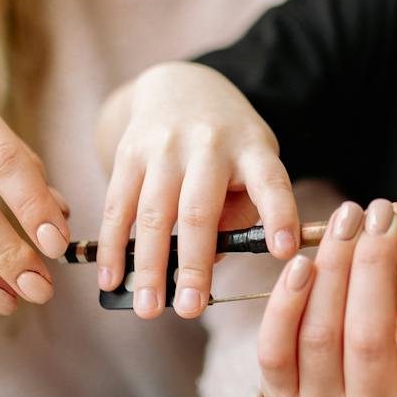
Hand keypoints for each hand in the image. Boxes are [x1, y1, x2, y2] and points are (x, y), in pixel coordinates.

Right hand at [96, 62, 299, 318]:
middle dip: (193, 264)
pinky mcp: (130, 153)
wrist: (180, 86)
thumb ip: (240, 213)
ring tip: (150, 307)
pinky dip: (113, 247)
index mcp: (252, 149)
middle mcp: (209, 145)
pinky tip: (112, 280)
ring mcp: (165, 147)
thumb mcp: (253, 163)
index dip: (279, 217)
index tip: (284, 253)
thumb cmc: (228, 147)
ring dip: (148, 266)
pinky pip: (118, 206)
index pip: (271, 183)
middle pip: (199, 210)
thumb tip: (205, 268)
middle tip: (190, 310)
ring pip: (153, 213)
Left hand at [257, 199, 396, 396]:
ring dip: (331, 269)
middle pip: (369, 343)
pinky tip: (301, 262)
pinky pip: (276, 349)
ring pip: (321, 337)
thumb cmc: (390, 342)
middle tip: (377, 216)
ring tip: (344, 222)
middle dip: (371, 269)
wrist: (336, 388)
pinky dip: (286, 302)